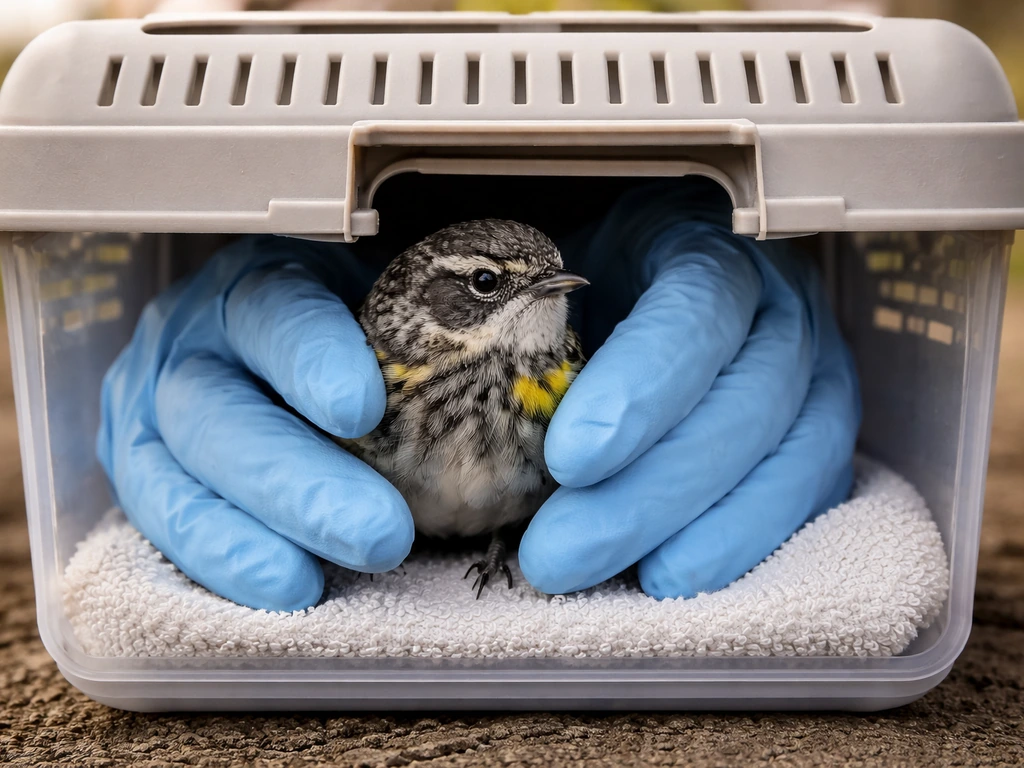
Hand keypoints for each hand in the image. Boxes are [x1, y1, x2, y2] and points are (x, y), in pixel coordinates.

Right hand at [97, 235, 413, 611]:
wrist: (269, 350)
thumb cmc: (345, 330)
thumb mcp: (385, 306)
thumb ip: (437, 328)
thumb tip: (533, 385)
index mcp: (258, 286)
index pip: (274, 308)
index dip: (311, 357)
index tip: (363, 410)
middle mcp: (194, 343)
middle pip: (221, 408)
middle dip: (299, 480)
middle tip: (382, 533)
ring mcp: (154, 407)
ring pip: (176, 472)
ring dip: (248, 534)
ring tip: (312, 581)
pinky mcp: (141, 468)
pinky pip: (162, 519)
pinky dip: (218, 558)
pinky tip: (280, 583)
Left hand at [519, 179, 860, 597]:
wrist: (665, 273)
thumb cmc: (608, 275)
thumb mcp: (560, 269)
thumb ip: (530, 315)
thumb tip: (463, 397)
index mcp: (711, 247)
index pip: (696, 308)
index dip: (641, 388)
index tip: (569, 460)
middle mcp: (780, 306)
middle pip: (744, 400)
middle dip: (652, 490)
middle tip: (561, 550)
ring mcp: (816, 370)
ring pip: (792, 453)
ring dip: (706, 527)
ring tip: (628, 578)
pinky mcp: (822, 430)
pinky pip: (811, 489)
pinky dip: (750, 537)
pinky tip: (682, 570)